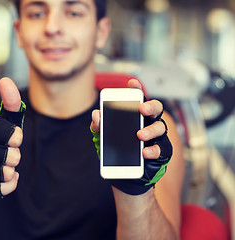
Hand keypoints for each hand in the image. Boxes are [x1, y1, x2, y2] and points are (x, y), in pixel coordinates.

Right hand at [0, 77, 25, 197]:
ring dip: (10, 169)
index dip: (12, 134)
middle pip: (9, 155)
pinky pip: (0, 189)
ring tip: (6, 164)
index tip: (16, 137)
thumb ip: (8, 103)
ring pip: (5, 172)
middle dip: (14, 154)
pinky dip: (9, 183)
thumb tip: (6, 80)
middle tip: (9, 152)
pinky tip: (9, 176)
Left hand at [90, 79, 171, 194]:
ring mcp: (156, 137)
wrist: (125, 175)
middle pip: (155, 109)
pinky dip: (153, 150)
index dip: (136, 89)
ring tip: (140, 135)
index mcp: (135, 116)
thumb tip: (96, 115)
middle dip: (150, 106)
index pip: (138, 99)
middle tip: (142, 108)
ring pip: (160, 127)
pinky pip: (161, 149)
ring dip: (151, 130)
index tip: (132, 82)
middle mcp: (148, 123)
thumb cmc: (117, 150)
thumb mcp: (104, 138)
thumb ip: (100, 126)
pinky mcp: (161, 152)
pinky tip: (145, 152)